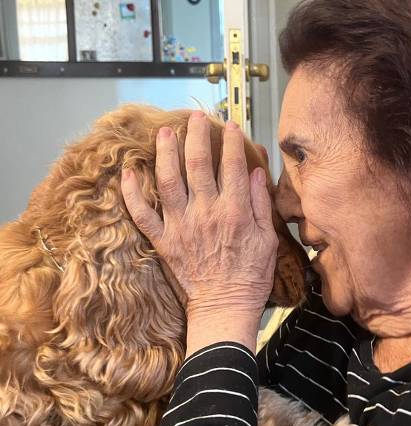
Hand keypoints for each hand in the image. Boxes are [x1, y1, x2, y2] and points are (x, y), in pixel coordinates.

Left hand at [120, 112, 278, 355]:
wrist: (224, 308)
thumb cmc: (250, 277)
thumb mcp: (268, 240)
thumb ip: (261, 205)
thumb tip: (256, 173)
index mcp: (235, 211)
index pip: (232, 165)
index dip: (231, 141)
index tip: (230, 126)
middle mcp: (206, 212)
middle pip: (199, 164)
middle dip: (197, 135)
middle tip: (196, 117)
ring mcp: (182, 225)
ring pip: (169, 180)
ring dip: (166, 152)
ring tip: (166, 132)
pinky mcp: (163, 240)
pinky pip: (143, 214)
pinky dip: (132, 194)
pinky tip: (128, 173)